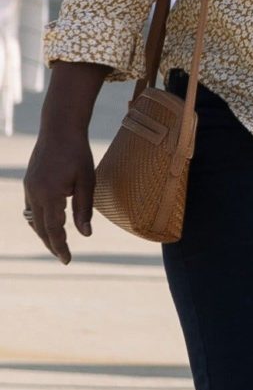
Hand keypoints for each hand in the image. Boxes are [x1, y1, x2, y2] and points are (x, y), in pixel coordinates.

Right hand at [23, 129, 94, 264]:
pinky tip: (48, 223)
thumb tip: (85, 234)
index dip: (60, 246)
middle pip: (40, 228)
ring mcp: (28, 188)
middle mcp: (34, 194)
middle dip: (52, 244)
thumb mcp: (88, 181)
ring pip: (33, 219)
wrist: (59, 129)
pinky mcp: (29, 183)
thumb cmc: (78, 153)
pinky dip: (39, 219)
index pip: (53, 229)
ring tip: (57, 244)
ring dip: (44, 233)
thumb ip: (84, 208)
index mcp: (49, 195)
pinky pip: (31, 208)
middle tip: (63, 257)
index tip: (67, 261)